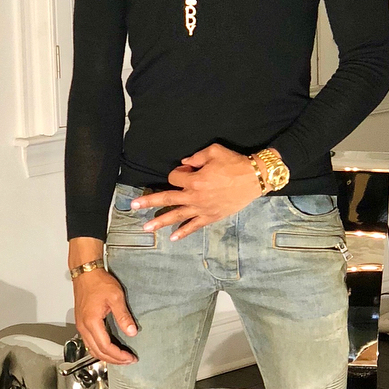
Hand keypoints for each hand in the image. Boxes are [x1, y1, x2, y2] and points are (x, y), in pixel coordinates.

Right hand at [72, 268, 137, 365]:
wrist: (86, 273)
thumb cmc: (99, 282)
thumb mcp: (115, 298)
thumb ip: (123, 316)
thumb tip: (132, 332)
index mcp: (91, 322)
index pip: (105, 347)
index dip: (119, 356)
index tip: (130, 358)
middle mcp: (83, 327)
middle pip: (98, 352)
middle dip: (114, 360)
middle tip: (128, 361)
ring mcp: (81, 326)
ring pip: (92, 349)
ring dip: (106, 356)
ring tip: (120, 358)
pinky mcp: (81, 323)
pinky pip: (89, 342)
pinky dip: (99, 350)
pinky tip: (109, 349)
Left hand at [132, 143, 264, 238]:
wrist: (255, 178)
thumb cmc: (235, 163)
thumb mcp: (214, 151)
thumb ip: (196, 156)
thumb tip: (184, 163)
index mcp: (195, 180)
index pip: (174, 177)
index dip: (178, 172)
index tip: (187, 169)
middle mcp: (195, 196)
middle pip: (167, 199)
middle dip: (149, 201)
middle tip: (133, 206)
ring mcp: (202, 209)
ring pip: (177, 215)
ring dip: (160, 221)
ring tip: (146, 228)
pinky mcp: (211, 216)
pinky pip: (194, 226)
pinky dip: (184, 232)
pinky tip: (173, 237)